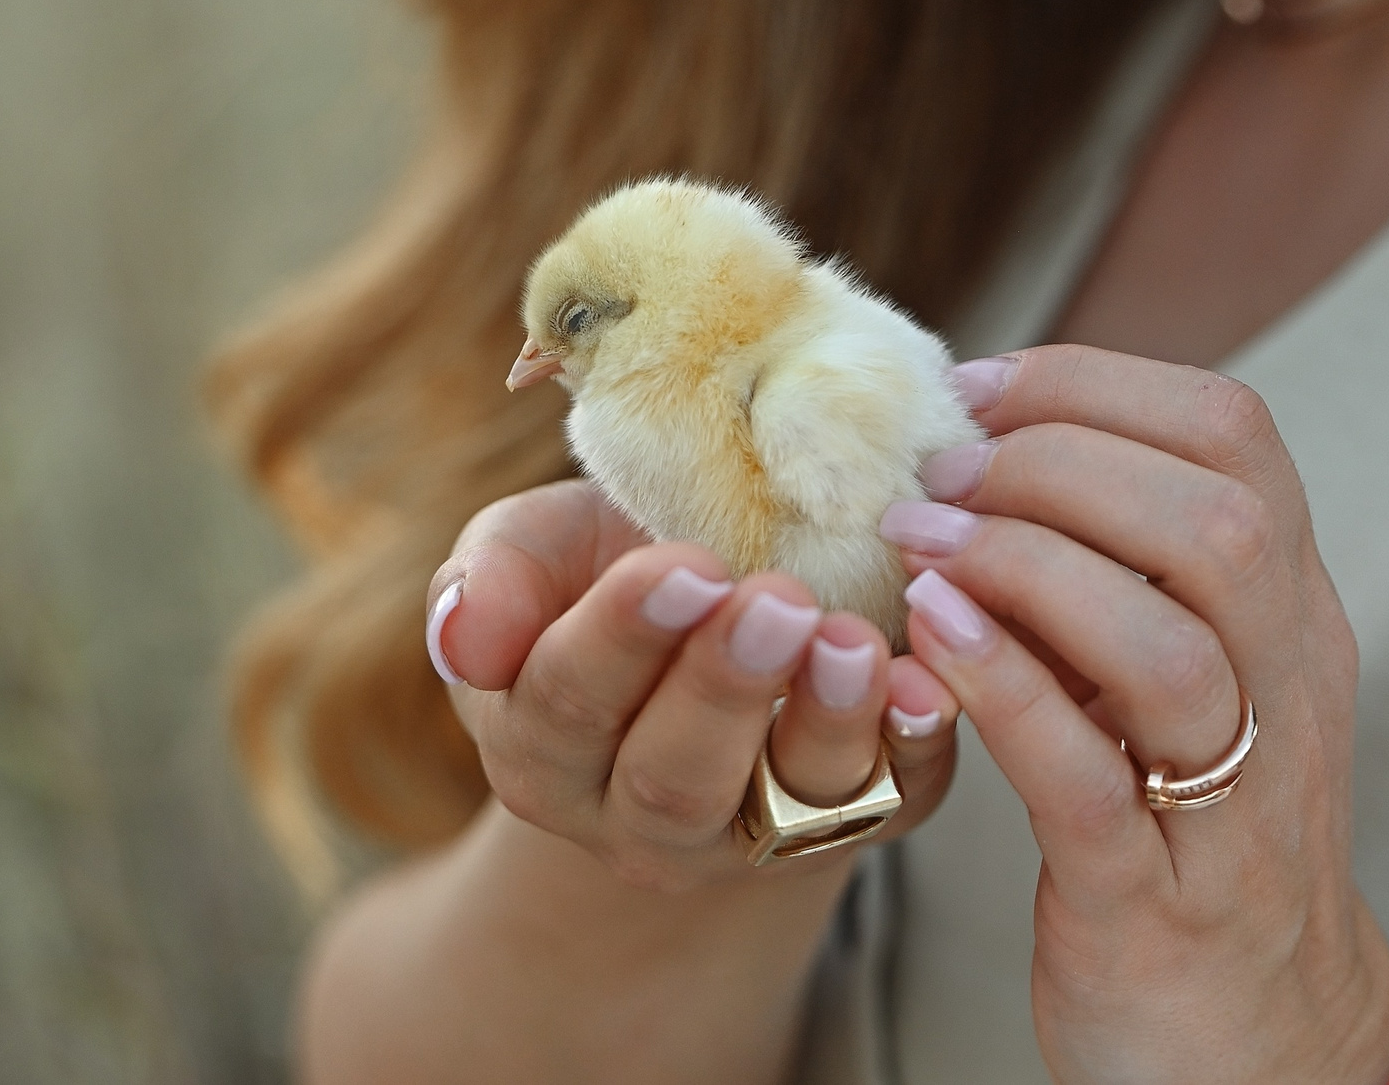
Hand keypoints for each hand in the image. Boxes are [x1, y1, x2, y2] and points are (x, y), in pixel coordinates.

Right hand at [427, 480, 961, 893]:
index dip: (621, 639)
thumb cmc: (602, 568)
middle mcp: (639, 819)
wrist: (704, 619)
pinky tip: (925, 683)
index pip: (567, 706)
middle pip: (673, 779)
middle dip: (723, 688)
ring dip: (824, 722)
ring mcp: (754, 834)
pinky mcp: (860, 820)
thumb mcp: (533, 554)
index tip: (681, 566)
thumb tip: (464, 634)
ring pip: (786, 805)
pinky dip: (915, 746)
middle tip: (773, 600)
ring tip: (851, 640)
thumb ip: (491, 580)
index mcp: (541, 749)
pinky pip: (892, 801)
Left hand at [884, 345, 1388, 1083]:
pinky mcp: (1155, 902)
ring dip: (1026, 567)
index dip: (1093, 385)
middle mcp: (1285, 693)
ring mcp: (1230, 805)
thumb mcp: (1181, 685)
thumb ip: (1119, 572)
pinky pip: (1087, 778)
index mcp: (1291, 616)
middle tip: (936, 476)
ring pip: (1167, 646)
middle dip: (1058, 463)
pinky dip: (1004, 690)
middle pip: (1214, 521)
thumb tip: (983, 443)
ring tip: (916, 544)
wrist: (1272, 1049)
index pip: (1235, 436)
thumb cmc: (1196, 839)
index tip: (975, 394)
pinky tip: (928, 635)